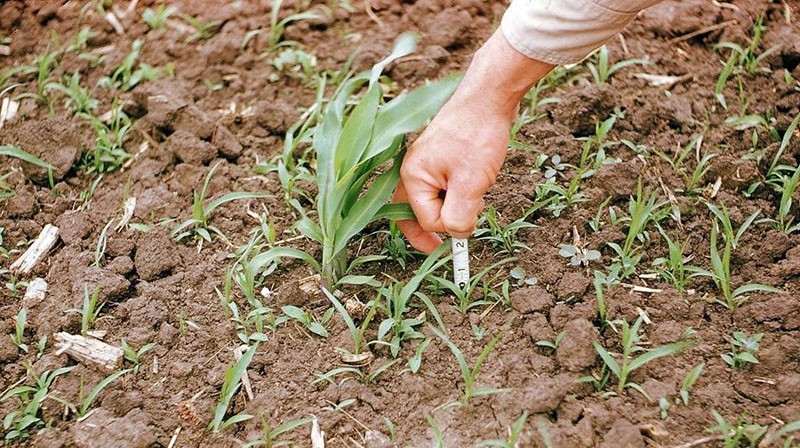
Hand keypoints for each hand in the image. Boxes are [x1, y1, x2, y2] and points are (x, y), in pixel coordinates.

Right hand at [393, 30, 552, 252]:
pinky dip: (459, 194)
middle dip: (438, 226)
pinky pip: (444, 187)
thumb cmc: (476, 135)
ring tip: (476, 195)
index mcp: (412, 177)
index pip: (425, 220)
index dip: (449, 228)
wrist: (489, 98)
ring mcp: (426, 164)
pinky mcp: (441, 159)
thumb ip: (459, 216)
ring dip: (454, 208)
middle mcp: (413, 171)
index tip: (469, 229)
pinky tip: (476, 185)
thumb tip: (456, 235)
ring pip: (434, 201)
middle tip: (450, 243)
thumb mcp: (471, 183)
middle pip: (415, 214)